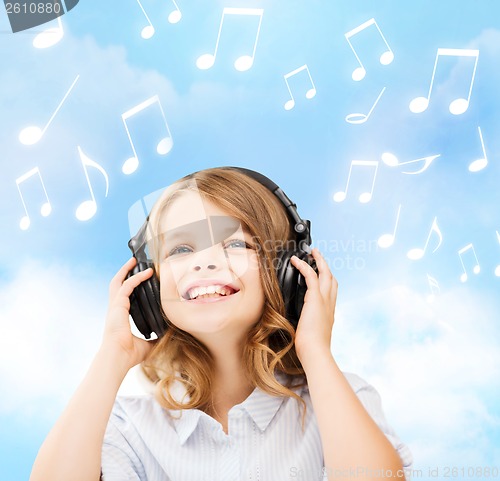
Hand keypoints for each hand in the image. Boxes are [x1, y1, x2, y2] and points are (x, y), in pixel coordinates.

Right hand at [101, 257, 155, 368]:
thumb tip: (168, 335)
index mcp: (120, 316)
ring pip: (118, 281)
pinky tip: (145, 273)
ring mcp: (115, 306)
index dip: (129, 284)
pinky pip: (126, 286)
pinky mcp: (117, 306)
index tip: (138, 277)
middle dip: (124, 271)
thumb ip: (156, 337)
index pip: (123, 295)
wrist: (118, 358)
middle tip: (133, 261)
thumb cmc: (129, 354)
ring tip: (135, 260)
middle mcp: (115, 309)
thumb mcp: (147, 344)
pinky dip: (135, 278)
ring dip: (126, 270)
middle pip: (117, 284)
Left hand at [290, 248, 337, 366]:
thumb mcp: (311, 333)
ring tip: (312, 252)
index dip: (328, 280)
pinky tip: (296, 260)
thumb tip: (299, 324)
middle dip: (326, 265)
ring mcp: (324, 300)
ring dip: (318, 260)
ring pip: (325, 273)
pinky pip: (310, 275)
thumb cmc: (311, 348)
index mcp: (329, 312)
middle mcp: (330, 304)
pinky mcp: (315, 298)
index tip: (322, 273)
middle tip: (318, 255)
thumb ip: (308, 324)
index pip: (332, 291)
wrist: (315, 352)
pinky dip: (304, 266)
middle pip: (332, 278)